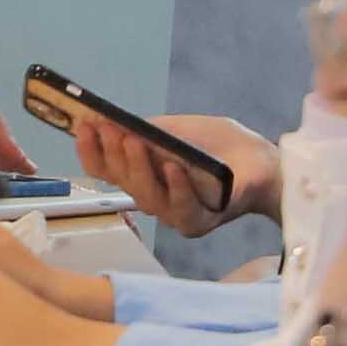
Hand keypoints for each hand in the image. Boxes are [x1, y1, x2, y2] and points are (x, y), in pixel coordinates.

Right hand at [76, 107, 272, 240]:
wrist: (263, 161)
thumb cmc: (220, 146)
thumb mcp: (177, 128)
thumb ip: (148, 130)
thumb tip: (114, 123)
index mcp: (143, 174)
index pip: (106, 168)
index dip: (91, 149)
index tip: (83, 125)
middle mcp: (153, 196)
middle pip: (123, 182)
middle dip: (113, 154)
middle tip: (111, 130)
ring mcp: (174, 213)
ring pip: (147, 198)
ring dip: (138, 168)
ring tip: (135, 142)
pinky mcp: (200, 222)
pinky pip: (182, 210)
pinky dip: (176, 188)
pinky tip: (173, 168)